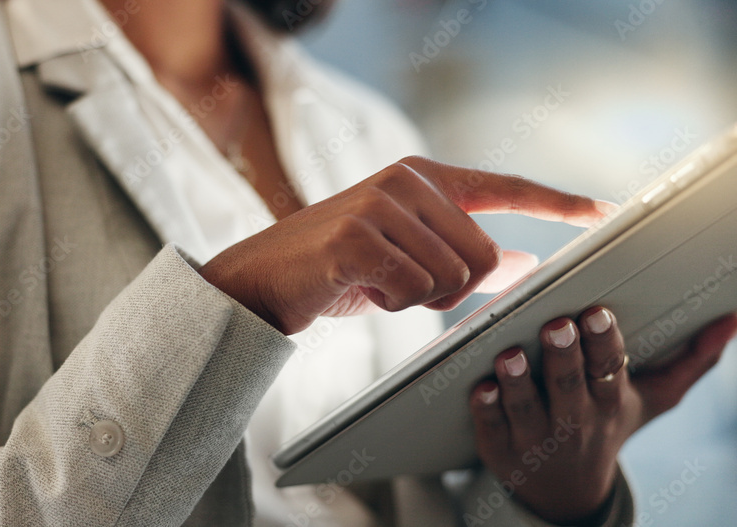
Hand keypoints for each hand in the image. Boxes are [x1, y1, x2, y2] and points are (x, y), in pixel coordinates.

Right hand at [199, 156, 608, 334]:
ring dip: (418, 299)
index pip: (502, 186)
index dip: (556, 203)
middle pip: (482, 254)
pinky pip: (415, 290)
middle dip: (452, 289)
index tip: (603, 212)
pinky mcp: (357, 237)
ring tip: (376, 285)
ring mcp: (378, 205)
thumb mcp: (406, 257)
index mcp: (420, 178)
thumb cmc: (337, 270)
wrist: (260, 280)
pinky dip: (393, 304)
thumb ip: (464, 255)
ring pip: (452, 276)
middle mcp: (404, 181)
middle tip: (404, 288)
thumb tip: (523, 265)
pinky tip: (360, 288)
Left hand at [470, 308, 736, 524]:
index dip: (602, 342)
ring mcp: (535, 437)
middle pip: (568, 386)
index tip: (596, 313)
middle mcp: (574, 420)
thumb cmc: (608, 423)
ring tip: (509, 355)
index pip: (609, 368)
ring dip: (518, 381)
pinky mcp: (500, 447)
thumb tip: (730, 320)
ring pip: (526, 407)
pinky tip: (479, 387)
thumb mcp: (652, 398)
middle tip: (556, 326)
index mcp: (609, 401)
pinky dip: (486, 408)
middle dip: (563, 356)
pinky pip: (491, 427)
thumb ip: (689, 360)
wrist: (568, 490)